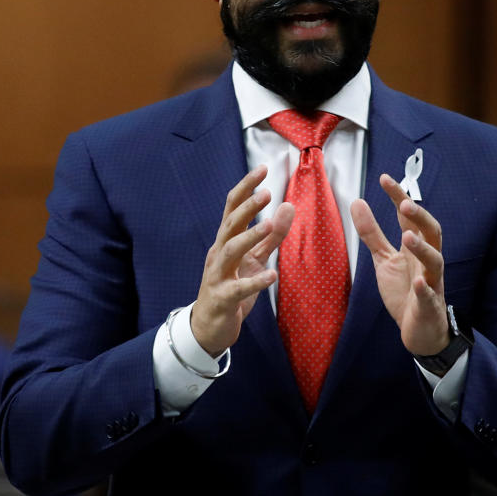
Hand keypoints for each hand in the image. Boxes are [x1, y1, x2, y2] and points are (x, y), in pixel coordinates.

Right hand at [191, 165, 294, 356]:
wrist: (208, 327)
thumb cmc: (231, 286)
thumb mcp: (255, 258)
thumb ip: (272, 235)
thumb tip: (288, 206)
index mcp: (225, 240)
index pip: (232, 208)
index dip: (246, 188)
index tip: (263, 169)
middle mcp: (218, 253)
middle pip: (229, 224)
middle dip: (246, 208)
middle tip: (266, 192)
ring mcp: (218, 275)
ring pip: (230, 251)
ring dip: (249, 237)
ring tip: (269, 225)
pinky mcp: (223, 298)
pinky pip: (238, 288)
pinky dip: (255, 282)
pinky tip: (273, 276)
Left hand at [350, 173, 448, 356]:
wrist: (419, 331)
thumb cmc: (405, 291)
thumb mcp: (384, 259)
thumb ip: (372, 233)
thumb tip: (358, 201)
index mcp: (416, 248)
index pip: (410, 217)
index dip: (399, 197)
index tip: (384, 178)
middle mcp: (427, 261)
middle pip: (432, 232)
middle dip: (420, 217)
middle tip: (404, 203)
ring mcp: (431, 283)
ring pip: (435, 261)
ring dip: (422, 248)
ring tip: (407, 237)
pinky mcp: (429, 306)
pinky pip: (429, 296)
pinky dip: (425, 290)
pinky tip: (418, 284)